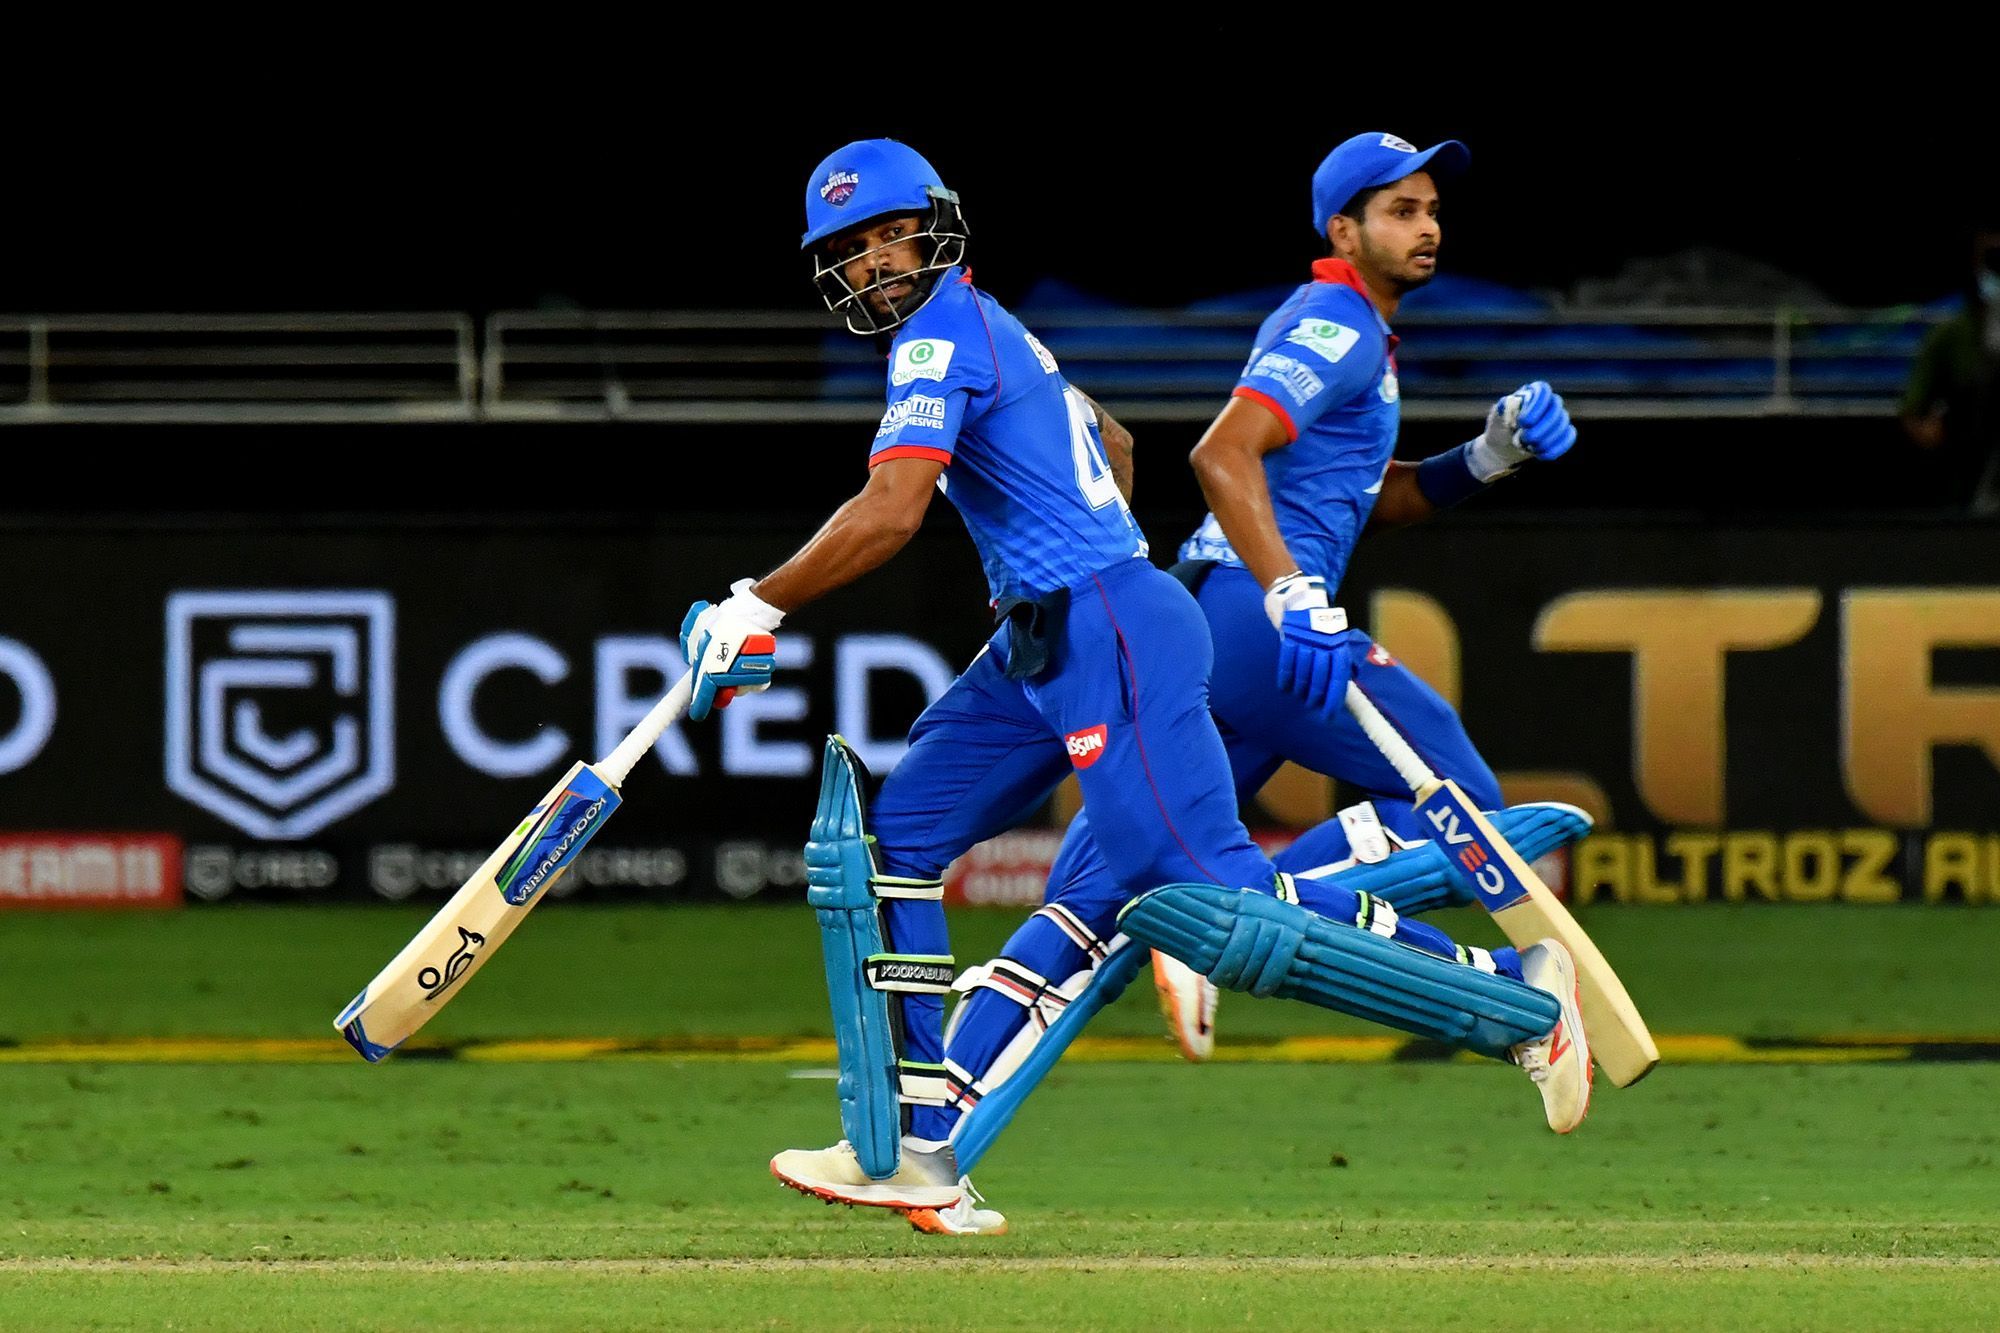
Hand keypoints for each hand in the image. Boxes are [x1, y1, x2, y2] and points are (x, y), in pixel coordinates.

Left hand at [679, 578, 783, 721]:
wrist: (749, 611)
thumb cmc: (721, 619)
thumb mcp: (695, 630)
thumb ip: (689, 646)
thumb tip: (690, 659)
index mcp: (708, 668)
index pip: (703, 694)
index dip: (699, 706)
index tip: (697, 714)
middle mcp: (727, 676)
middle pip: (727, 693)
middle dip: (724, 684)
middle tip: (722, 671)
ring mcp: (747, 677)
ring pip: (743, 688)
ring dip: (740, 678)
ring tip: (739, 657)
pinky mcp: (764, 673)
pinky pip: (759, 684)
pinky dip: (756, 677)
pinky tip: (753, 663)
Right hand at [1266, 572, 1353, 716]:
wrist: (1303, 605)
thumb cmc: (1324, 632)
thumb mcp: (1339, 644)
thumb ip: (1342, 665)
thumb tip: (1344, 694)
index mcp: (1339, 648)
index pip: (1338, 679)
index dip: (1333, 699)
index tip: (1328, 716)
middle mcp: (1324, 645)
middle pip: (1319, 678)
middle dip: (1315, 696)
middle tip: (1312, 705)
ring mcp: (1305, 641)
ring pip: (1302, 672)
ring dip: (1300, 689)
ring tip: (1300, 696)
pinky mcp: (1289, 639)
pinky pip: (1287, 663)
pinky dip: (1286, 678)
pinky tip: (1285, 687)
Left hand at [1468, 381, 1575, 479]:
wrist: (1503, 447)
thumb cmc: (1499, 428)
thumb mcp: (1496, 417)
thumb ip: (1504, 408)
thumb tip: (1511, 401)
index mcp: (1532, 393)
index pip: (1543, 391)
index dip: (1537, 406)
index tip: (1523, 422)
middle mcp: (1549, 402)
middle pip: (1556, 408)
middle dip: (1542, 427)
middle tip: (1525, 439)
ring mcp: (1558, 417)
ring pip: (1563, 424)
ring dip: (1546, 439)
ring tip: (1528, 447)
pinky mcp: (1563, 433)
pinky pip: (1569, 437)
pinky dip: (1556, 448)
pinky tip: (1541, 455)